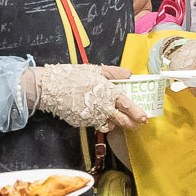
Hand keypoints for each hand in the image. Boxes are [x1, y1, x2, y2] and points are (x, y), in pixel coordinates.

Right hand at [29, 63, 146, 129]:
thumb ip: (114, 73)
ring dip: (115, 124)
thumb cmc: (73, 75)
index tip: (144, 117)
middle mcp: (103, 108)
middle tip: (137, 125)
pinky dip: (98, 122)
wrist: (51, 88)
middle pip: (122, 120)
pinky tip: (97, 116)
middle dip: (132, 124)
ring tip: (116, 121)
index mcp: (109, 93)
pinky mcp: (82, 123)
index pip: (128, 105)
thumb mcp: (95, 70)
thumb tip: (128, 74)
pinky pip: (94, 124)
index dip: (137, 113)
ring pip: (109, 125)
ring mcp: (93, 117)